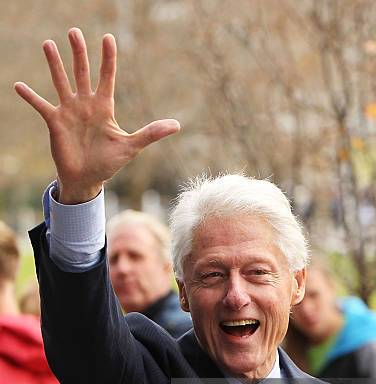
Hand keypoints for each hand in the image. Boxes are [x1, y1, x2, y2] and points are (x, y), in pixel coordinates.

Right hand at [14, 28, 179, 203]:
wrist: (87, 180)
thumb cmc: (108, 164)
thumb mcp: (130, 147)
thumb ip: (150, 134)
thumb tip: (177, 125)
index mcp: (104, 108)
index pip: (107, 77)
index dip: (108, 59)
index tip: (108, 38)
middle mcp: (86, 105)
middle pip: (82, 72)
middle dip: (79, 53)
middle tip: (74, 31)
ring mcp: (69, 112)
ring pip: (61, 82)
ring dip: (55, 64)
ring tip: (48, 44)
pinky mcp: (55, 123)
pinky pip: (40, 106)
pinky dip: (30, 97)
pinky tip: (18, 85)